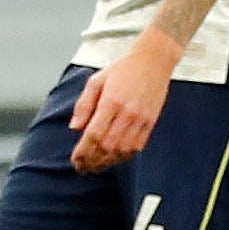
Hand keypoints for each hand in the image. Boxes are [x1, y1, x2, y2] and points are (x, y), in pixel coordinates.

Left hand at [68, 41, 178, 172]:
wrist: (153, 61)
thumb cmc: (123, 69)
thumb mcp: (96, 81)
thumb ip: (83, 105)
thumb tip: (75, 128)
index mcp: (111, 102)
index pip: (94, 134)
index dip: (83, 151)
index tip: (75, 160)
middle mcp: (127, 113)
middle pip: (107, 146)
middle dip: (93, 160)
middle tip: (83, 168)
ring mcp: (141, 119)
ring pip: (123, 149)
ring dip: (108, 162)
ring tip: (96, 167)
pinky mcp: (151, 121)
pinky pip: (138, 145)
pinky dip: (125, 156)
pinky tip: (115, 159)